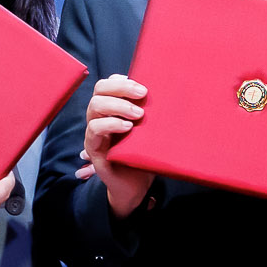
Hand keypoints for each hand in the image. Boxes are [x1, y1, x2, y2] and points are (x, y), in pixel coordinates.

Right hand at [79, 73, 155, 216]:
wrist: (138, 186)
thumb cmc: (145, 155)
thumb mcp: (150, 130)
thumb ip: (152, 112)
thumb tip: (172, 90)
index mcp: (111, 109)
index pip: (107, 84)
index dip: (121, 80)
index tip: (141, 85)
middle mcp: (100, 117)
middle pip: (99, 90)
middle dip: (121, 87)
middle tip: (142, 94)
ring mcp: (94, 132)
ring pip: (95, 106)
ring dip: (118, 106)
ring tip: (138, 114)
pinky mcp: (94, 148)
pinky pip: (94, 129)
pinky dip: (110, 124)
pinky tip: (127, 127)